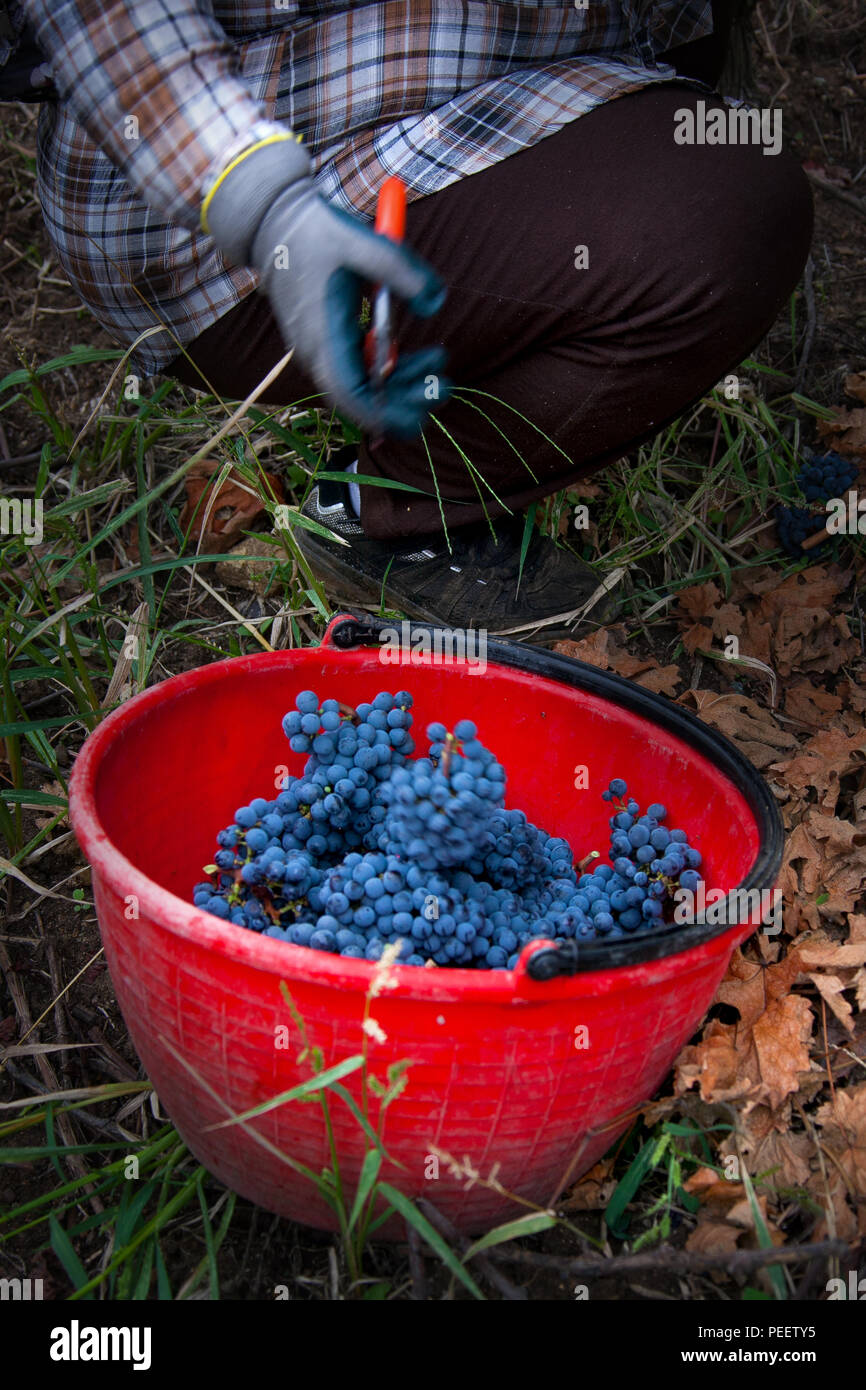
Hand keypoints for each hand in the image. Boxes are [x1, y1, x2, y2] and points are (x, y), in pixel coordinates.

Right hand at [203, 137, 450, 436]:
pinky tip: (418, 356)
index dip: (384, 413)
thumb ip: (401, 270)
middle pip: (361, 399)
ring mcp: (323, 350)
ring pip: (365, 386)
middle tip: (444, 386)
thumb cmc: (315, 232)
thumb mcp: (361, 242)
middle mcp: (318, 354)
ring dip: (403, 383)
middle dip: (405, 401)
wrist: (276, 223)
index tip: (418, 415)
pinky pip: (361, 370)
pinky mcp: (330, 342)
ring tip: (438, 359)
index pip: (350, 394)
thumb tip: (435, 303)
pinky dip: (390, 368)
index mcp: (322, 337)